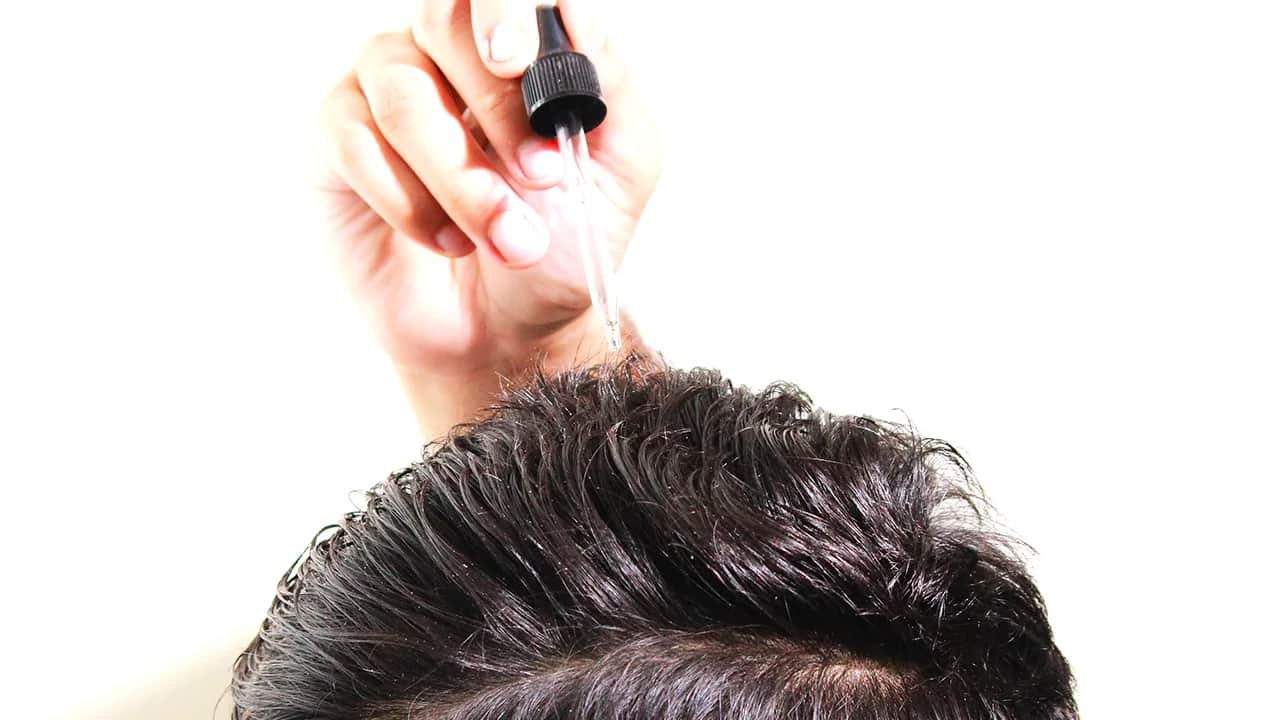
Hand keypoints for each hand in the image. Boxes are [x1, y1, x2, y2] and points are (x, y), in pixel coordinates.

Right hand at [317, 0, 660, 385]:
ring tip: (508, 239)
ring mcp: (381, 93)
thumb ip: (611, 86)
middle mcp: (442, 53)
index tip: (518, 63)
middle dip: (497, 108)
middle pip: (443, 21)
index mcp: (514, 45)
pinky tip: (446, 240)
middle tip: (542, 179)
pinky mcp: (335, 144)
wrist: (513, 331)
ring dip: (462, 178)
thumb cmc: (562, 244)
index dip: (503, 10)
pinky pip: (354, 143)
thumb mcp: (620, 170)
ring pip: (401, 94)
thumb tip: (574, 11)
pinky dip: (409, 203)